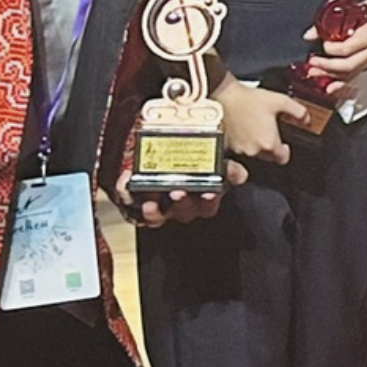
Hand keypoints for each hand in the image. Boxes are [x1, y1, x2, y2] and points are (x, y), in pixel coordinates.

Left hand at [118, 159, 247, 224]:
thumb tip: (240, 175)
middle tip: (179, 191)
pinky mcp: (135, 201)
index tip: (210, 193)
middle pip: (184, 212)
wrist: (158, 149)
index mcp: (201, 196)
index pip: (208, 206)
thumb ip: (226, 168)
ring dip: (154, 211)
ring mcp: (158, 205)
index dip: (210, 201)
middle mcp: (180, 205)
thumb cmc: (188, 156)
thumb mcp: (212, 158)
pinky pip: (129, 202)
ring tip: (151, 200)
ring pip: (158, 217)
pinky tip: (127, 179)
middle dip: (182, 204)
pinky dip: (126, 192)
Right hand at [213, 83, 297, 164]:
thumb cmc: (250, 99)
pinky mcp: (228, 147)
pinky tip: (243, 131)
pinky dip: (243, 143)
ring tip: (255, 128)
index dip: (285, 152)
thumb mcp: (280, 101)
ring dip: (256, 145)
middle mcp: (254, 150)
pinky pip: (239, 150)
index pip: (282, 158)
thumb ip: (298, 111)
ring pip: (253, 154)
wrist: (226, 96)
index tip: (284, 145)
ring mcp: (240, 150)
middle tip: (269, 131)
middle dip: (271, 147)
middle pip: (268, 157)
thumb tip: (306, 119)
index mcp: (269, 143)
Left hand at [306, 0, 366, 81]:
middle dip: (328, 66)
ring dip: (330, 75)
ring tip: (314, 73)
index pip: (348, 48)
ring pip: (350, 73)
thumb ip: (327, 24)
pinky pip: (353, 76)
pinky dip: (340, 83)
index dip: (332, 49)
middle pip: (349, 65)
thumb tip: (308, 35)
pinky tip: (329, 88)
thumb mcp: (349, 11)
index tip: (322, 45)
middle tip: (313, 62)